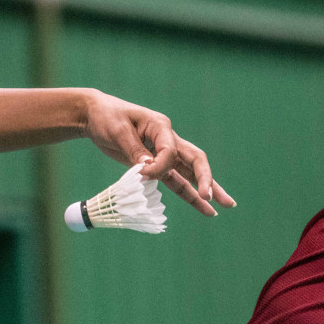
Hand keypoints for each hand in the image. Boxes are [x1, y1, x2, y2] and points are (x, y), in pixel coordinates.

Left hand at [80, 89, 236, 215]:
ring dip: (206, 189)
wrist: (96, 116)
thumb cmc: (107, 117)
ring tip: (227, 205)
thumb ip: (134, 149)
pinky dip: (189, 194)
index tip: (141, 172)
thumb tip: (148, 168)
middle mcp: (168, 139)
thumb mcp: (118, 130)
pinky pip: (176, 181)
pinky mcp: (156, 165)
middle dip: (205, 178)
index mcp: (160, 126)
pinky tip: (204, 207)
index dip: (159, 166)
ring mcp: (164, 153)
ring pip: (190, 173)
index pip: (170, 151)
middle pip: (194, 159)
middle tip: (211, 196)